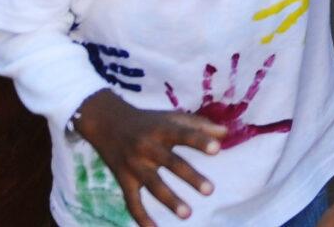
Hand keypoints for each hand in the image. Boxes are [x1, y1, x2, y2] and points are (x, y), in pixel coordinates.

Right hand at [74, 88, 221, 223]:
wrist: (107, 122)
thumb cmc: (148, 121)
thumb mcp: (171, 117)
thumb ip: (199, 125)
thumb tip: (226, 133)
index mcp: (162, 129)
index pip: (184, 134)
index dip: (200, 141)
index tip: (217, 148)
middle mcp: (148, 147)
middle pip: (171, 163)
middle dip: (191, 177)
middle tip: (210, 190)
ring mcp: (134, 165)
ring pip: (153, 185)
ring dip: (170, 200)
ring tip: (188, 214)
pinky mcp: (124, 180)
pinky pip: (132, 201)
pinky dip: (141, 216)